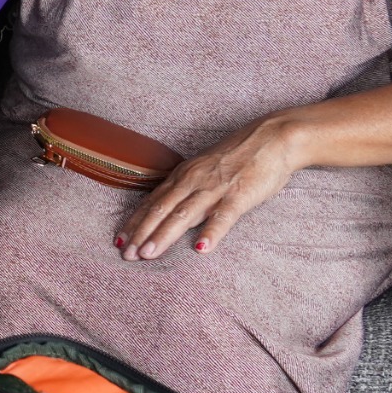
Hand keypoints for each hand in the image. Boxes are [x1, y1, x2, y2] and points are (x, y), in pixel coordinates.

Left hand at [116, 117, 301, 259]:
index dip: (135, 221)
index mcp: (183, 176)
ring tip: (148, 254)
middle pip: (161, 209)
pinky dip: (211, 232)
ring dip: (164, 235)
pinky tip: (201, 249)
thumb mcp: (203, 169)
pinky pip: (223, 216)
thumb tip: (169, 209)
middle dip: (141, 233)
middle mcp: (193, 181)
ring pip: (183, 214)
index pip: (153, 202)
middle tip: (125, 254)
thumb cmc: (238, 156)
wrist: (272, 138)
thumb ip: (187, 189)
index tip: (118, 240)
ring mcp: (215, 188)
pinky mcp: (239, 195)